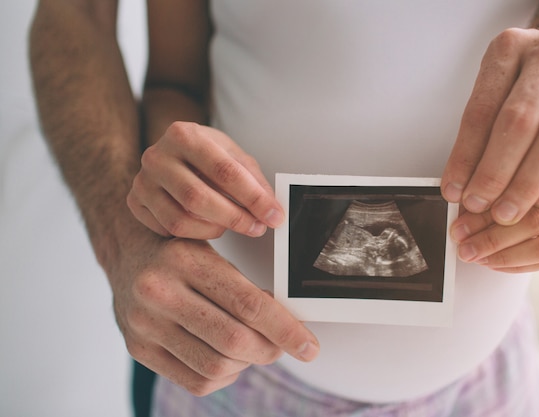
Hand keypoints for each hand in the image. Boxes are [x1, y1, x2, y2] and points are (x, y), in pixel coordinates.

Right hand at [110, 232, 318, 395]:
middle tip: (285, 346)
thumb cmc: (180, 255)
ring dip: (248, 363)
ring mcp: (145, 325)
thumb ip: (246, 286)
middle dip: (270, 349)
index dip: (286, 329)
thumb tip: (290, 322)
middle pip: (234, 340)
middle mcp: (159, 292)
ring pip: (216, 366)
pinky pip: (196, 381)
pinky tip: (229, 358)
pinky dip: (225, 376)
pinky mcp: (138, 349)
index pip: (248, 304)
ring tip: (254, 346)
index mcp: (184, 260)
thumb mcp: (212, 253)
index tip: (309, 345)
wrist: (128, 259)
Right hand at [127, 121, 284, 238]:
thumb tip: (273, 210)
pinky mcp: (135, 203)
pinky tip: (207, 224)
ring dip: (214, 229)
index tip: (274, 215)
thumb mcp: (234, 157)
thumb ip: (255, 181)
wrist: (172, 154)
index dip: (253, 197)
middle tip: (258, 227)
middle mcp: (156, 156)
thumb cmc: (207, 156)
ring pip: (180, 220)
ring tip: (232, 224)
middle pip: (198, 198)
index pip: (224, 171)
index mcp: (184, 135)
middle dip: (235, 218)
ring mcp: (142, 181)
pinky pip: (167, 230)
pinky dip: (193, 234)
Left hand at [442, 28, 538, 224]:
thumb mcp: (495, 87)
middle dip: (495, 172)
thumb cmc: (527, 78)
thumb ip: (479, 130)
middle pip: (519, 121)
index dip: (465, 156)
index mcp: (509, 49)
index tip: (453, 190)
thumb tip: (459, 185)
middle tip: (478, 205)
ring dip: (529, 182)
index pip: (481, 110)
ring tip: (507, 212)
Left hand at [449, 178, 538, 272]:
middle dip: (490, 237)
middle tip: (462, 244)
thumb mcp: (512, 169)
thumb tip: (461, 208)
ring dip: (501, 255)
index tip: (459, 223)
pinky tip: (492, 262)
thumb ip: (494, 185)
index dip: (486, 212)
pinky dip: (515, 264)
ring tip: (475, 255)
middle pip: (533, 222)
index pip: (523, 194)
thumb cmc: (530, 175)